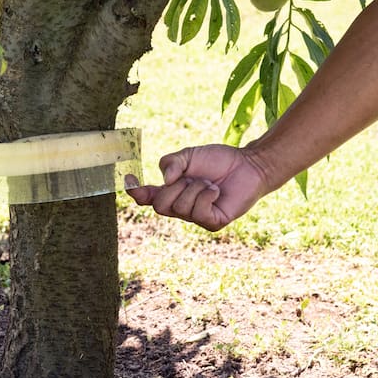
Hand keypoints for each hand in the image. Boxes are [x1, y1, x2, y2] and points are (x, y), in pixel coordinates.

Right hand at [126, 144, 267, 230]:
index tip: (129, 181)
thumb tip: (165, 180)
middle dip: (174, 189)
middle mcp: (181, 207)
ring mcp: (196, 217)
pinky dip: (206, 196)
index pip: (147, 198)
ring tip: (209, 183)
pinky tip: (216, 191)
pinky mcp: (213, 222)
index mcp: (171, 191)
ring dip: (195, 189)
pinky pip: (199, 212)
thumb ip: (171, 163)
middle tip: (191, 178)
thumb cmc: (218, 160)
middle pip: (160, 206)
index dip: (135, 192)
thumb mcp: (189, 155)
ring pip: (180, 207)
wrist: (247, 165)